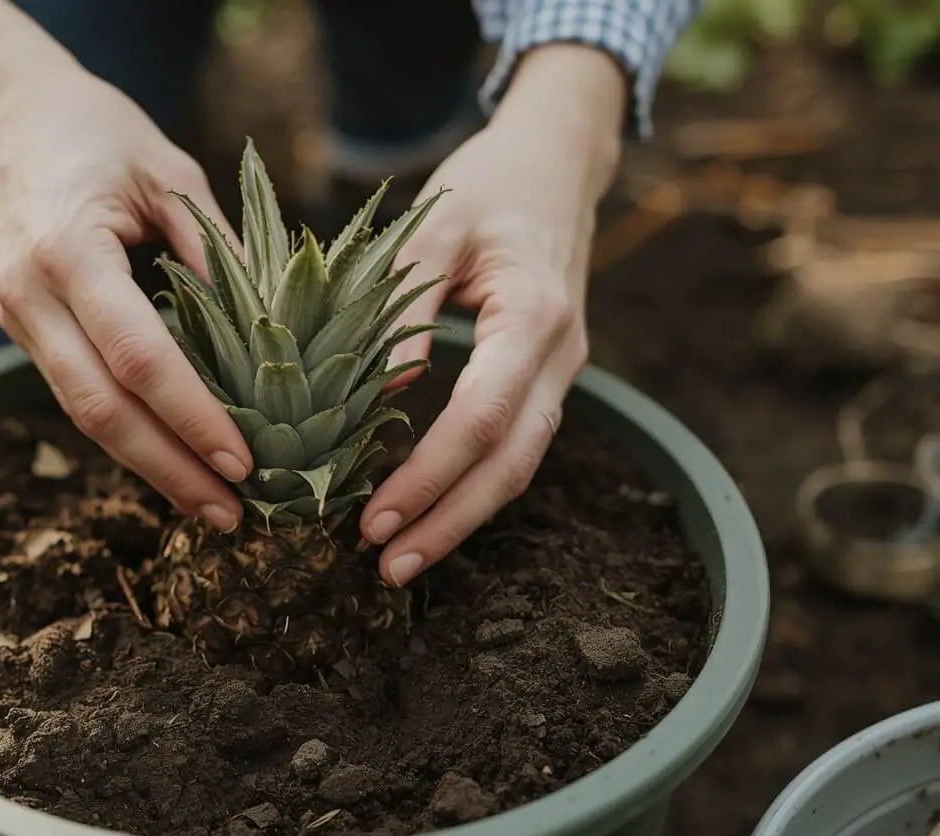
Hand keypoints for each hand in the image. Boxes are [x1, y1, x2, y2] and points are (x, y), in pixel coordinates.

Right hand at [0, 0, 251, 532]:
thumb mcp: (167, 171)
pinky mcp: (20, 327)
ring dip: (148, 465)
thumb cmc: (92, 128)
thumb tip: (276, 331)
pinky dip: (126, 432)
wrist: (1, 109)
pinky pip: (76, 393)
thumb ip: (217, 250)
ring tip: (212, 503)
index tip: (244, 460)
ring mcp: (16, 317)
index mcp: (68, 252)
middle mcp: (30, 296)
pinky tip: (173, 459)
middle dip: (169, 469)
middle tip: (233, 513)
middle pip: (101, 409)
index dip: (191, 416)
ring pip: (82, 415)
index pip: (136, 357)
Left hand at [357, 44, 627, 585]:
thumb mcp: (435, 227)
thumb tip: (379, 395)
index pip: (483, 417)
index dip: (431, 476)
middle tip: (386, 569)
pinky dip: (473, 485)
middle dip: (450, 523)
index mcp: (534, 315)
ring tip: (400, 560)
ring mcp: (563, 370)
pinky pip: (515, 444)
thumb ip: (403, 307)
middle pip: (512, 462)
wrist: (557, 162)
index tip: (376, 520)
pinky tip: (428, 512)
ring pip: (520, 464)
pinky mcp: (547, 377)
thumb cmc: (489, 184)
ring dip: (463, 517)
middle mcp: (561, 354)